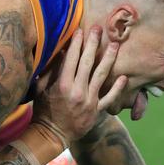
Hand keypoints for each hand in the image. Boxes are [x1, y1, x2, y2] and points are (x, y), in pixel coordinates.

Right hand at [33, 26, 126, 143]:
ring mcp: (89, 101)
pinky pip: (109, 98)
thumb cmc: (43, 111)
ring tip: (115, 45)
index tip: (81, 31)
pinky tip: (123, 77)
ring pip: (101, 76)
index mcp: (62, 85)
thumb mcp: (40, 91)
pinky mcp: (96, 111)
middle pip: (88, 63)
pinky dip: (117, 89)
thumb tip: (56, 55)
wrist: (52, 134)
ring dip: (109, 59)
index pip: (71, 59)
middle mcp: (77, 91)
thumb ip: (48, 73)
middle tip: (98, 29)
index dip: (77, 44)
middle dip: (93, 44)